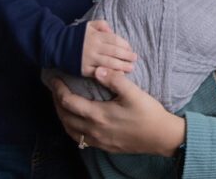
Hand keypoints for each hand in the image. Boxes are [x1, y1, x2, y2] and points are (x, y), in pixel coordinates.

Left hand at [51, 72, 184, 156]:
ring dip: (62, 116)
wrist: (160, 137)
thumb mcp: (133, 93)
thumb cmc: (148, 113)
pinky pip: (79, 138)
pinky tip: (77, 121)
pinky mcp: (103, 146)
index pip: (68, 102)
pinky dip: (72, 128)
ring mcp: (97, 140)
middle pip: (64, 116)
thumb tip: (97, 69)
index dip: (58, 89)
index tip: (54, 79)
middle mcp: (93, 130)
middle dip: (56, 102)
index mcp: (98, 115)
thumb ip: (114, 80)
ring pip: (70, 130)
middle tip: (55, 89)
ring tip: (62, 104)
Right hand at [81, 20, 136, 76]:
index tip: (131, 49)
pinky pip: (100, 72)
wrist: (58, 45)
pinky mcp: (84, 69)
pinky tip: (118, 75)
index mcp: (96, 36)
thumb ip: (102, 25)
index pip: (115, 40)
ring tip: (131, 68)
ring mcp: (89, 59)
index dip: (125, 45)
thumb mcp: (89, 25)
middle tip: (135, 59)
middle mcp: (94, 47)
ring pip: (109, 63)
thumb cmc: (76, 35)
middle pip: (115, 52)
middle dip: (127, 56)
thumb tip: (112, 31)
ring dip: (122, 66)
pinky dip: (109, 73)